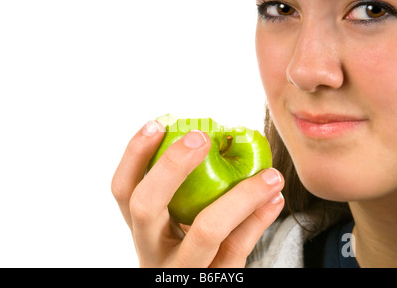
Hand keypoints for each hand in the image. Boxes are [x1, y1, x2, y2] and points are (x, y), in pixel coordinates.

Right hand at [111, 120, 284, 266]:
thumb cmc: (190, 248)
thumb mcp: (177, 227)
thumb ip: (183, 193)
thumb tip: (210, 139)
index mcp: (141, 229)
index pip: (123, 190)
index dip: (135, 154)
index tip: (158, 123)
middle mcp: (151, 251)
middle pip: (145, 206)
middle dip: (170, 165)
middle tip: (201, 137)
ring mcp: (183, 270)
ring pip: (206, 231)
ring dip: (242, 196)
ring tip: (270, 175)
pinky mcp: (215, 280)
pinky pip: (238, 249)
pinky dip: (259, 220)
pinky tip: (274, 199)